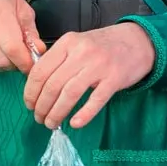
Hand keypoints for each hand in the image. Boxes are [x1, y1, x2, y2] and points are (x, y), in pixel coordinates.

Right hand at [0, 0, 44, 72]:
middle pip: (1, 60)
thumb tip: (39, 51)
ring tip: (6, 54)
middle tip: (19, 57)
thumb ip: (30, 30)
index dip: (24, 61)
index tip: (31, 65)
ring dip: (1, 65)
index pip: (12, 47)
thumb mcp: (20, 6)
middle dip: (14, 64)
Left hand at [22, 23, 154, 129]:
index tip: (29, 105)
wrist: (137, 41)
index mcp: (67, 43)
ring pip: (70, 93)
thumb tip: (35, 86)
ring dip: (57, 112)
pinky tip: (74, 123)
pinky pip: (96, 100)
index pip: (40, 71)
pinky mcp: (115, 78)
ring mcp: (99, 65)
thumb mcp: (77, 44)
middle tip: (39, 118)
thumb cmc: (102, 47)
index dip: (31, 92)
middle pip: (53, 85)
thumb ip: (58, 60)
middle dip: (42, 106)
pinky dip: (83, 114)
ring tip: (52, 123)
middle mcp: (81, 52)